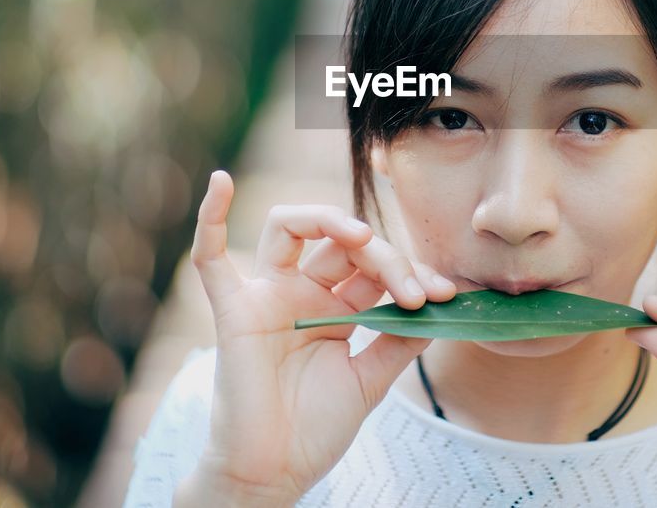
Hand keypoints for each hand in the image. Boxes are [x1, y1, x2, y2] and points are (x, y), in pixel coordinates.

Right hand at [175, 171, 456, 504]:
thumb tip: (438, 307)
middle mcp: (299, 292)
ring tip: (363, 237)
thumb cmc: (315, 429)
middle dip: (385, 257)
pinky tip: (221, 182)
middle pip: (342, 243)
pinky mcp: (234, 312)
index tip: (446, 296)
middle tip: (416, 292)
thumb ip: (400, 340)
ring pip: (290, 228)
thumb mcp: (371, 380)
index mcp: (333, 307)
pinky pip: (210, 259)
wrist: (274, 474)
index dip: (411, 272)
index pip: (373, 265)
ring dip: (329, 220)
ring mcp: (265, 297)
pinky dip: (210, 217)